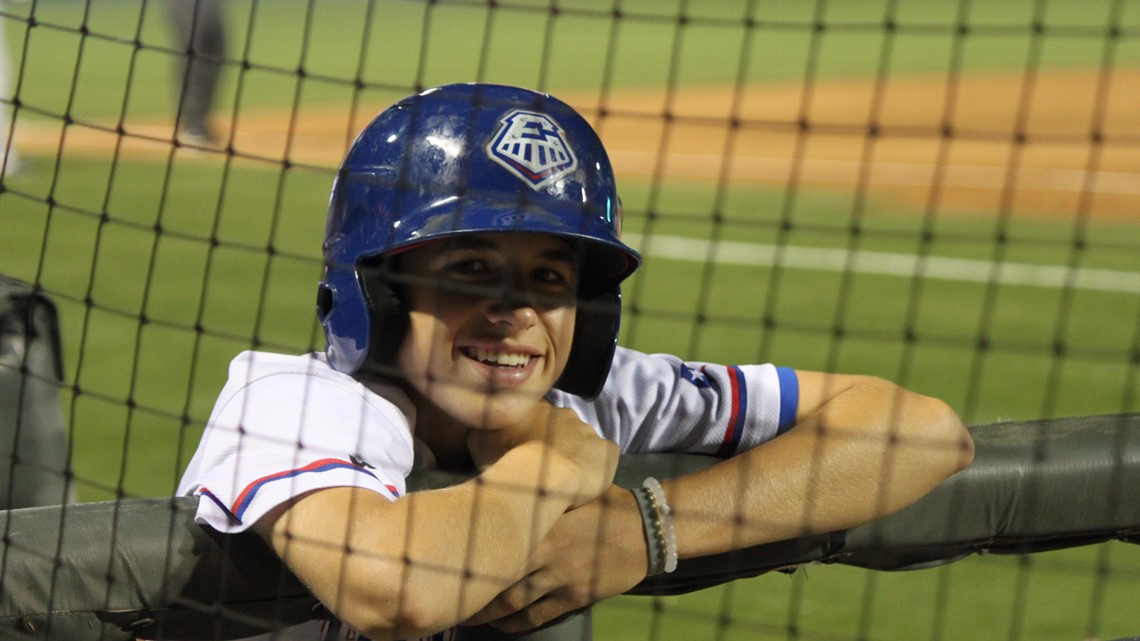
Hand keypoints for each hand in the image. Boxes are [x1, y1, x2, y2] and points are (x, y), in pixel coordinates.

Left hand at [464, 485, 647, 631]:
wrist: (646, 529)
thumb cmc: (606, 503)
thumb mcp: (571, 490)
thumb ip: (540, 494)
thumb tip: (503, 488)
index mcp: (543, 525)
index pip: (499, 543)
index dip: (472, 556)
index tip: (450, 562)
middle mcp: (547, 554)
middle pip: (499, 578)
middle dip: (472, 592)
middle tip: (450, 597)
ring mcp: (561, 579)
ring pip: (515, 602)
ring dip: (489, 613)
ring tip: (469, 617)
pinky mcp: (576, 597)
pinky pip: (539, 616)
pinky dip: (516, 624)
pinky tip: (502, 625)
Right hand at [467, 404, 617, 507]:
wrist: (538, 476)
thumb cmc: (506, 459)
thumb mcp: (479, 441)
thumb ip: (481, 431)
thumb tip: (478, 431)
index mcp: (539, 409)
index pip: (539, 421)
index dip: (534, 440)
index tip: (529, 458)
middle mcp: (567, 414)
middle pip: (564, 431)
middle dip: (558, 447)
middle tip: (547, 471)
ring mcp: (590, 432)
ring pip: (585, 444)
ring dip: (578, 457)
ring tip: (567, 480)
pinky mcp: (607, 451)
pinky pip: (606, 456)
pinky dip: (599, 467)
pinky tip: (588, 481)